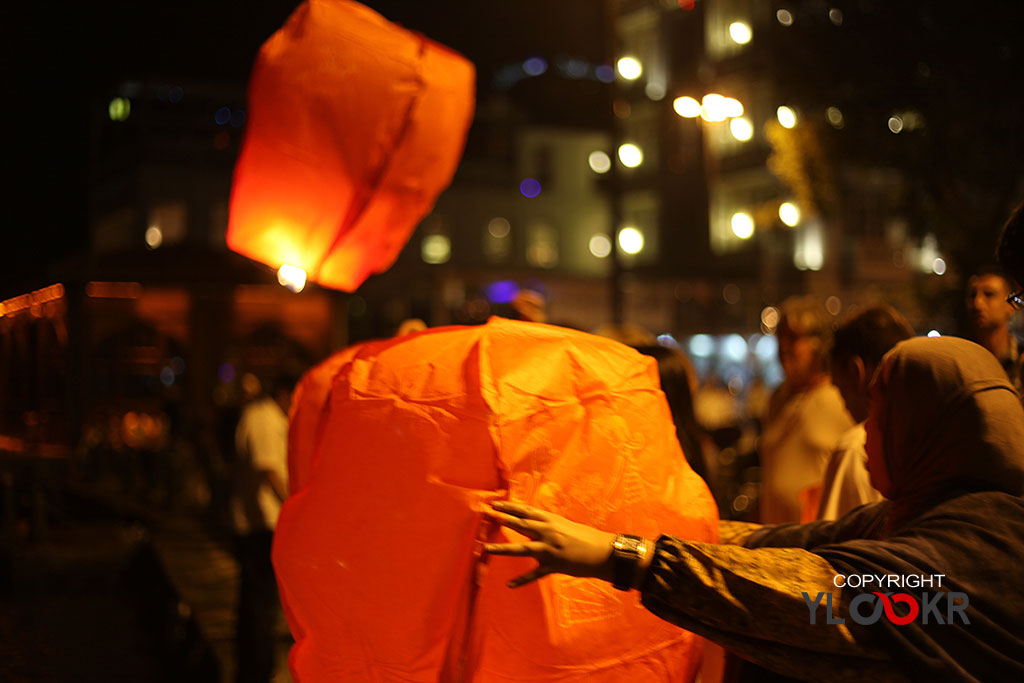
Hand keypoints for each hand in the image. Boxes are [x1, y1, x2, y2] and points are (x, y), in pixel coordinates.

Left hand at [483, 500, 616, 587]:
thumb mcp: (565, 526)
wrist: (604, 553)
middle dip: (502, 519)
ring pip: (522, 549)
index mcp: (552, 521)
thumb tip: (534, 526)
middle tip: (486, 514)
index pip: (526, 511)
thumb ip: (549, 525)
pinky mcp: (553, 566)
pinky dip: (521, 580)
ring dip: (502, 549)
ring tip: (486, 548)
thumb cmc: (587, 537)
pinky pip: (534, 574)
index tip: (495, 504)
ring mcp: (550, 550)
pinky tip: (509, 585)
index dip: (509, 507)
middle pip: (521, 525)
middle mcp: (548, 533)